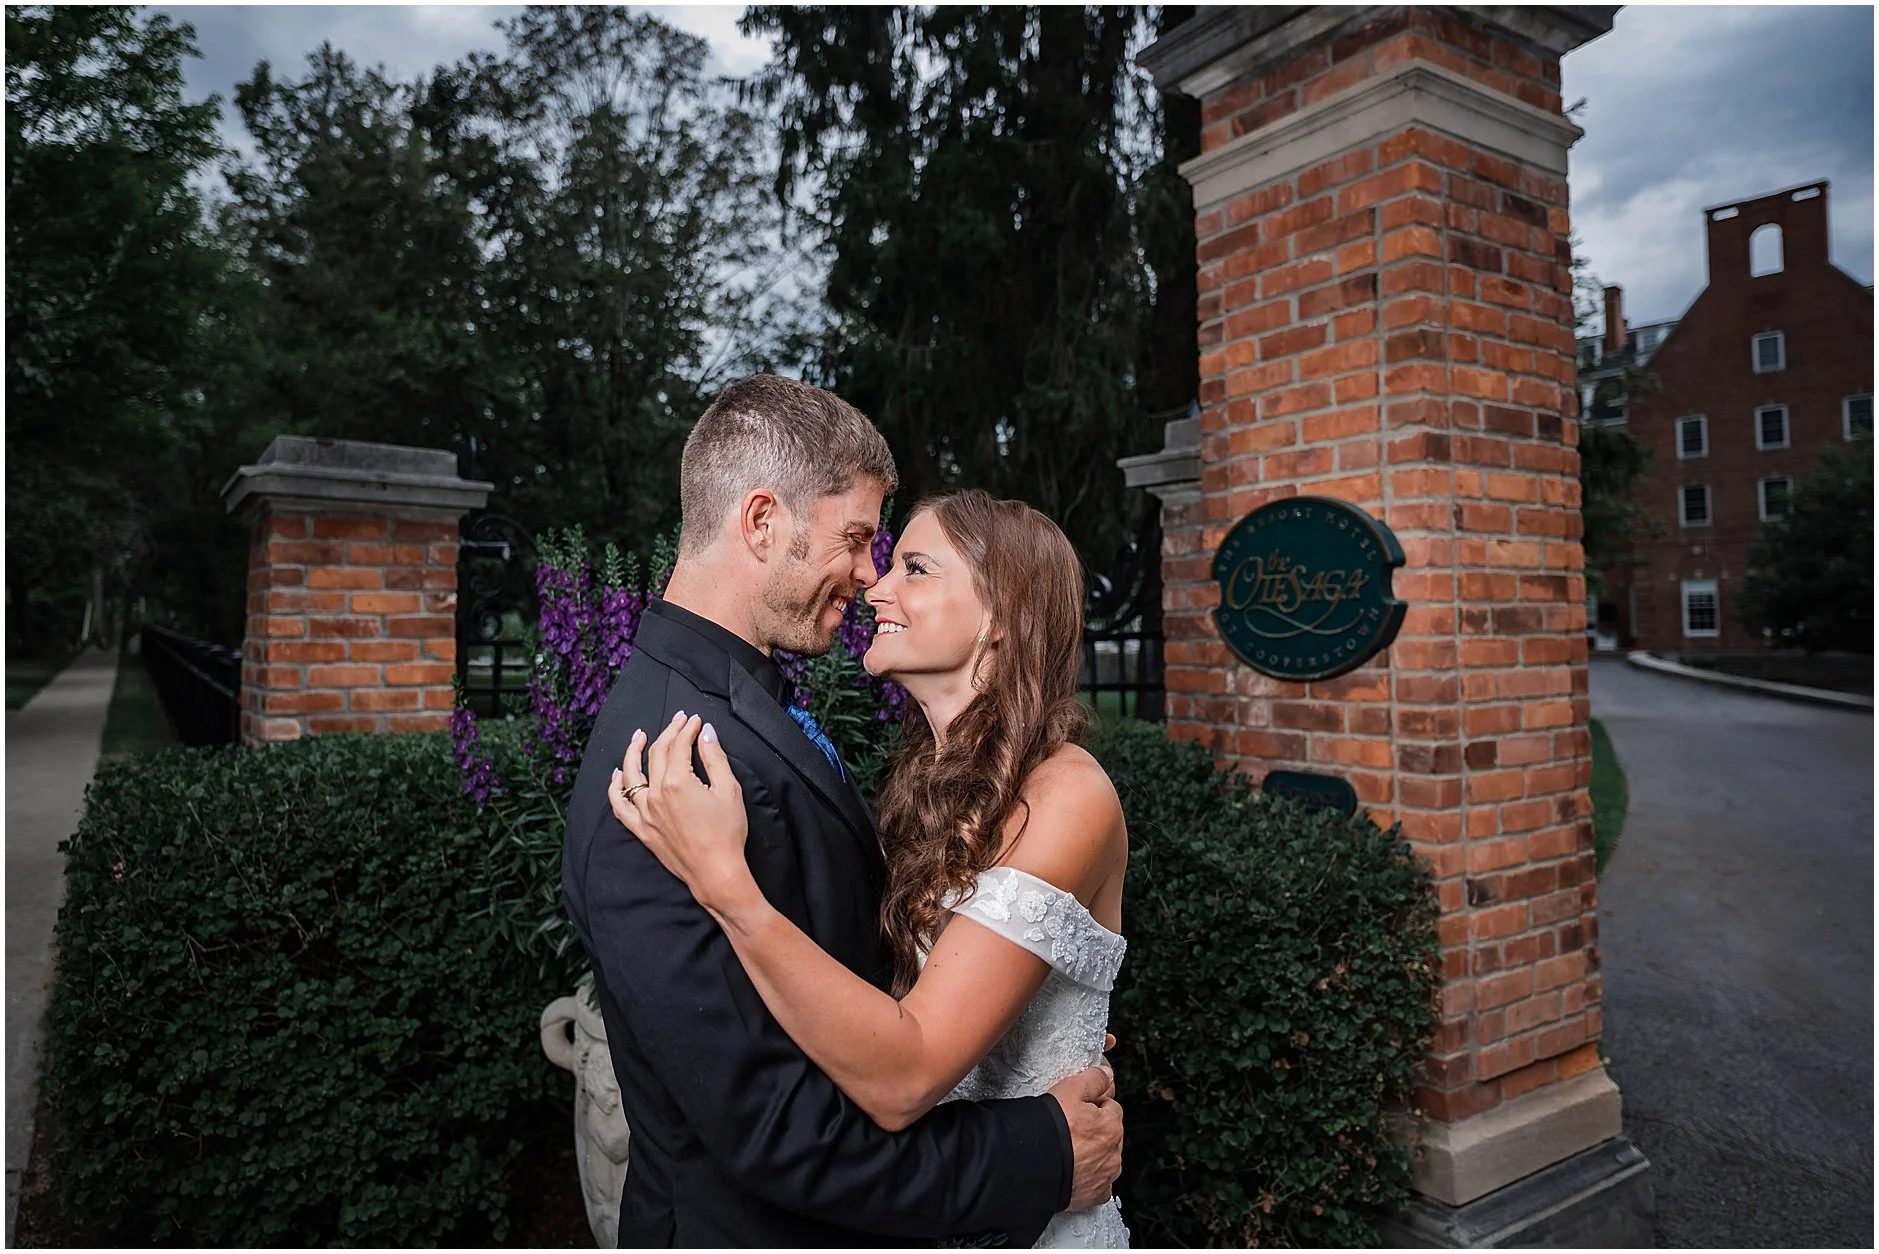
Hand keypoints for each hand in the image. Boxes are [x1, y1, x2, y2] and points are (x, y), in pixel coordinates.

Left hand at [611, 712, 752, 913]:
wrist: (716, 872)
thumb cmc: (727, 834)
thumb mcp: (729, 790)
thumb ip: (714, 758)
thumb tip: (705, 733)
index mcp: (677, 782)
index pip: (678, 745)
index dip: (687, 729)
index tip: (694, 721)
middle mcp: (655, 794)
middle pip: (657, 754)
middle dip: (668, 733)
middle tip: (678, 722)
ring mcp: (645, 813)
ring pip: (631, 774)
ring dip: (633, 751)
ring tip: (638, 736)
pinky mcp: (642, 829)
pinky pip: (619, 805)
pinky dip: (614, 788)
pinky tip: (616, 775)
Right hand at [1049, 1064, 1122, 1211]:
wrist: (1032, 1166)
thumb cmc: (1050, 1128)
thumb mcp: (1070, 1089)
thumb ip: (1093, 1079)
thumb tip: (1107, 1073)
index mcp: (1112, 1126)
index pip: (1111, 1107)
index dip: (1093, 1104)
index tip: (1078, 1108)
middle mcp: (1114, 1153)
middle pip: (1109, 1134)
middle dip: (1095, 1130)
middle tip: (1070, 1128)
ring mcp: (1105, 1176)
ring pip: (1105, 1159)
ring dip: (1093, 1154)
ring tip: (1069, 1149)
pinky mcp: (1094, 1195)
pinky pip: (1097, 1183)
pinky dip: (1089, 1177)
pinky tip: (1072, 1170)